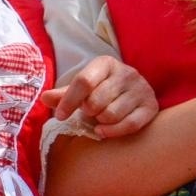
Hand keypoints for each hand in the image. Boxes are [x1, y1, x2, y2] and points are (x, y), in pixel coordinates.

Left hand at [40, 55, 158, 139]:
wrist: (131, 94)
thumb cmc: (101, 91)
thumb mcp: (81, 89)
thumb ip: (63, 95)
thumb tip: (44, 98)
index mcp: (105, 63)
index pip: (83, 82)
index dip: (69, 101)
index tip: (60, 116)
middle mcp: (126, 73)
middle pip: (95, 101)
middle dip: (87, 112)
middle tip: (88, 112)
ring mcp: (141, 89)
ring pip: (111, 115)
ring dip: (100, 121)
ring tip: (100, 117)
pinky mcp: (151, 106)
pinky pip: (129, 125)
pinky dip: (112, 132)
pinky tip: (103, 131)